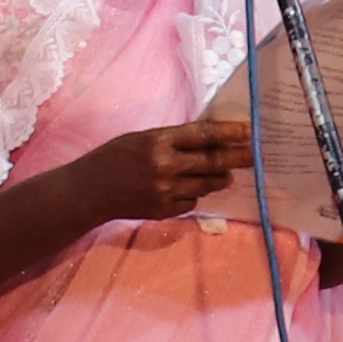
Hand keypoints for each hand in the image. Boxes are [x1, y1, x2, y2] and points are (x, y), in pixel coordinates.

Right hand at [80, 111, 259, 221]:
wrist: (89, 191)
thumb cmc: (114, 157)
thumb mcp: (141, 138)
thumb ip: (172, 140)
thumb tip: (210, 141)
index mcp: (158, 141)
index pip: (203, 134)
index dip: (230, 132)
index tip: (249, 130)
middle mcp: (165, 166)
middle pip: (212, 162)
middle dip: (237, 158)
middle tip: (253, 155)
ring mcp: (165, 191)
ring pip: (205, 185)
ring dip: (218, 178)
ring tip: (225, 174)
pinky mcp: (164, 210)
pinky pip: (191, 201)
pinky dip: (193, 193)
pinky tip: (187, 188)